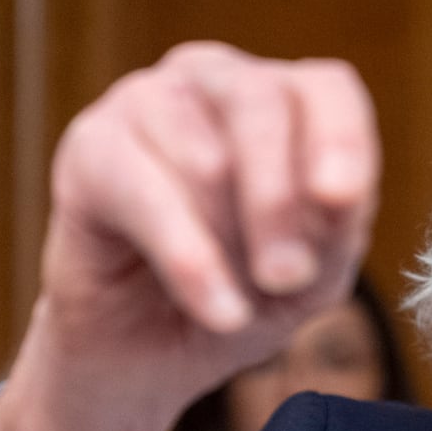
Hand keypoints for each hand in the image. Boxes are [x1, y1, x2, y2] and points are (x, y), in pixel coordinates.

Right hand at [38, 40, 379, 413]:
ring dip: (229, 241)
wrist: (146, 350)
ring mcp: (145, 101)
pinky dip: (189, 260)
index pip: (326, 89)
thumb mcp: (309, 280)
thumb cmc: (241, 295)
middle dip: (279, 200)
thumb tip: (339, 200)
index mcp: (283, 100)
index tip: (342, 202)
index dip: (342, 139)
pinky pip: (144, 192)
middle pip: (261, 102)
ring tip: (238, 305)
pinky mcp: (89, 146)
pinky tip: (220, 312)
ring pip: (203, 153)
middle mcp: (214, 80)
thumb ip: (334, 236)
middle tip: (288, 279)